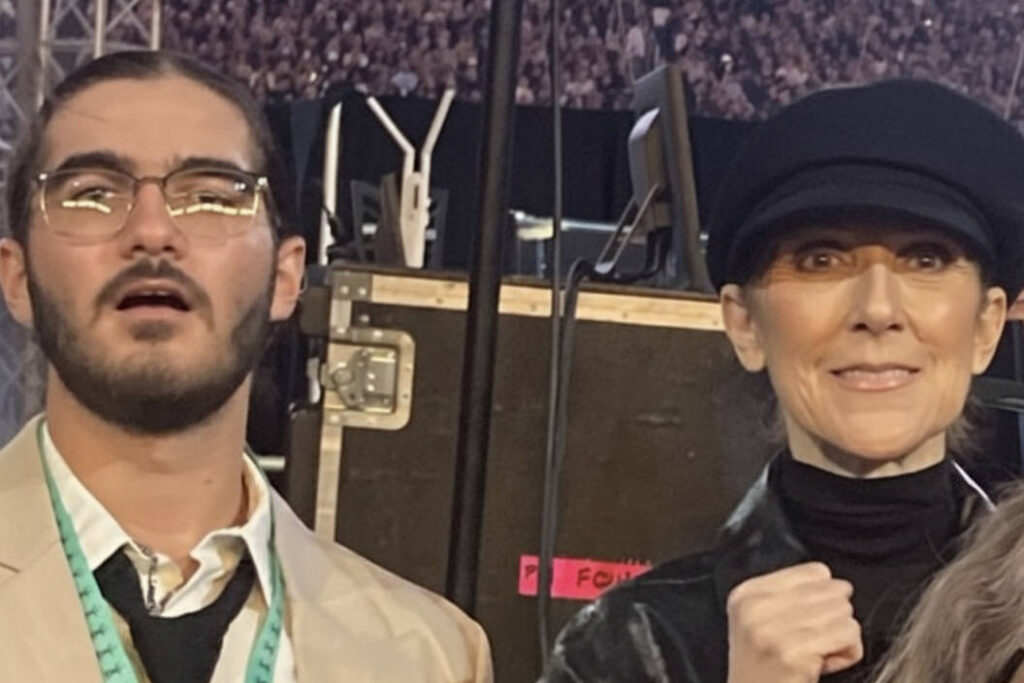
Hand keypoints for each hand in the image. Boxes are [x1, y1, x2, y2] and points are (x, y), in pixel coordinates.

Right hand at [726, 562, 862, 682]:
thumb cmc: (766, 670)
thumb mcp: (762, 622)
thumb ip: (791, 595)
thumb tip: (836, 583)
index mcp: (747, 594)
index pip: (815, 572)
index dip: (825, 597)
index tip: (810, 621)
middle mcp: (755, 609)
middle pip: (833, 591)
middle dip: (835, 618)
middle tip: (818, 641)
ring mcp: (773, 631)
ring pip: (844, 612)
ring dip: (842, 637)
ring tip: (821, 654)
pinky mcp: (794, 654)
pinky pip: (847, 636)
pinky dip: (847, 652)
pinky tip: (827, 665)